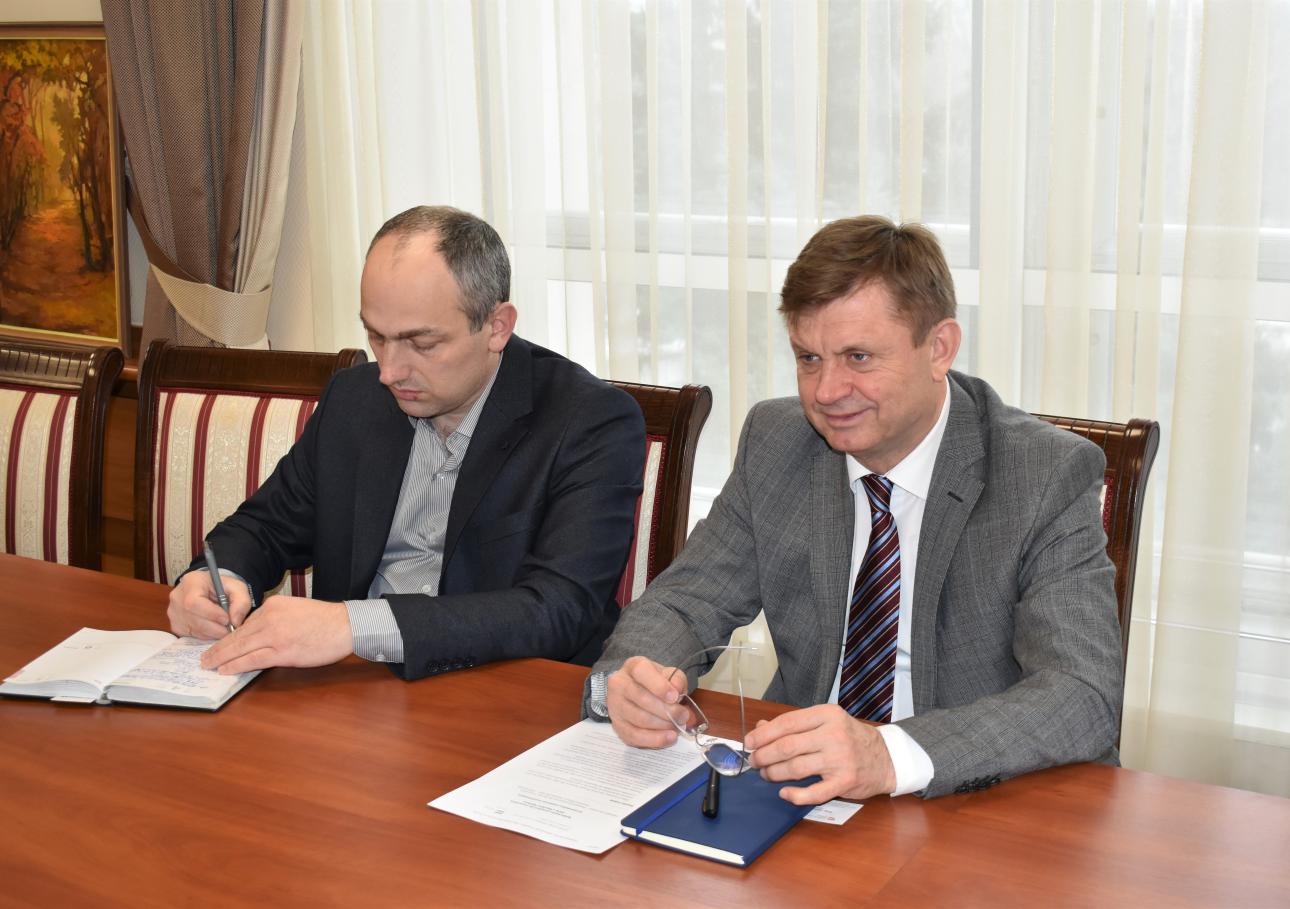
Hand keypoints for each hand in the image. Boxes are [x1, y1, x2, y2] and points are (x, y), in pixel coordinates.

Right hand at [168, 570, 252, 639]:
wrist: (209, 589)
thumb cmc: (222, 587)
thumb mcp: (237, 588)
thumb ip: (241, 602)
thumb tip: (235, 621)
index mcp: (191, 582)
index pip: (194, 602)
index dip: (211, 614)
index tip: (227, 619)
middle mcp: (178, 598)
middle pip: (195, 619)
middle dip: (216, 628)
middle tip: (230, 628)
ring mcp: (174, 613)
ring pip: (195, 630)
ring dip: (213, 633)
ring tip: (224, 627)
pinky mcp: (176, 625)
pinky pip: (192, 636)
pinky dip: (206, 635)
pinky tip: (214, 627)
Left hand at [199, 595, 353, 673]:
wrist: (346, 626)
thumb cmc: (326, 620)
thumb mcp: (296, 610)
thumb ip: (277, 619)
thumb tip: (261, 634)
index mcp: (273, 606)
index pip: (245, 623)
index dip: (230, 637)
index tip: (221, 645)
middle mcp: (270, 618)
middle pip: (237, 635)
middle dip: (218, 648)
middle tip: (204, 657)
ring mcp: (275, 636)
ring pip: (239, 648)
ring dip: (221, 658)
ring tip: (208, 665)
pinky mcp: (282, 652)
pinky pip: (252, 660)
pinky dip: (236, 665)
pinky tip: (226, 669)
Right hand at [604, 655, 691, 748]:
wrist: (636, 692)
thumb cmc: (654, 683)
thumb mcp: (668, 675)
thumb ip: (676, 679)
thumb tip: (678, 690)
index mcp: (633, 666)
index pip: (641, 672)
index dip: (659, 686)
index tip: (675, 697)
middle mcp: (619, 684)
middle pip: (641, 698)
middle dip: (666, 710)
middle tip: (683, 716)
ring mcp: (615, 706)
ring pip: (639, 719)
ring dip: (662, 725)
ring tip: (677, 726)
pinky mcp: (617, 725)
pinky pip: (634, 736)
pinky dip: (654, 739)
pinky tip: (668, 737)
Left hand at [743, 704, 895, 804]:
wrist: (885, 757)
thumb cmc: (850, 738)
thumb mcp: (825, 722)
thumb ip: (794, 725)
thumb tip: (760, 728)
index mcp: (827, 715)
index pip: (786, 723)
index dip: (763, 734)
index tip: (749, 742)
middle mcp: (833, 734)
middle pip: (787, 746)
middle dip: (764, 755)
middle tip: (754, 761)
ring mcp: (840, 759)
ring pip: (796, 768)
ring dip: (774, 773)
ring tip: (766, 774)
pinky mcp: (844, 781)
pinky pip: (814, 792)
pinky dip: (795, 795)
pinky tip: (785, 792)